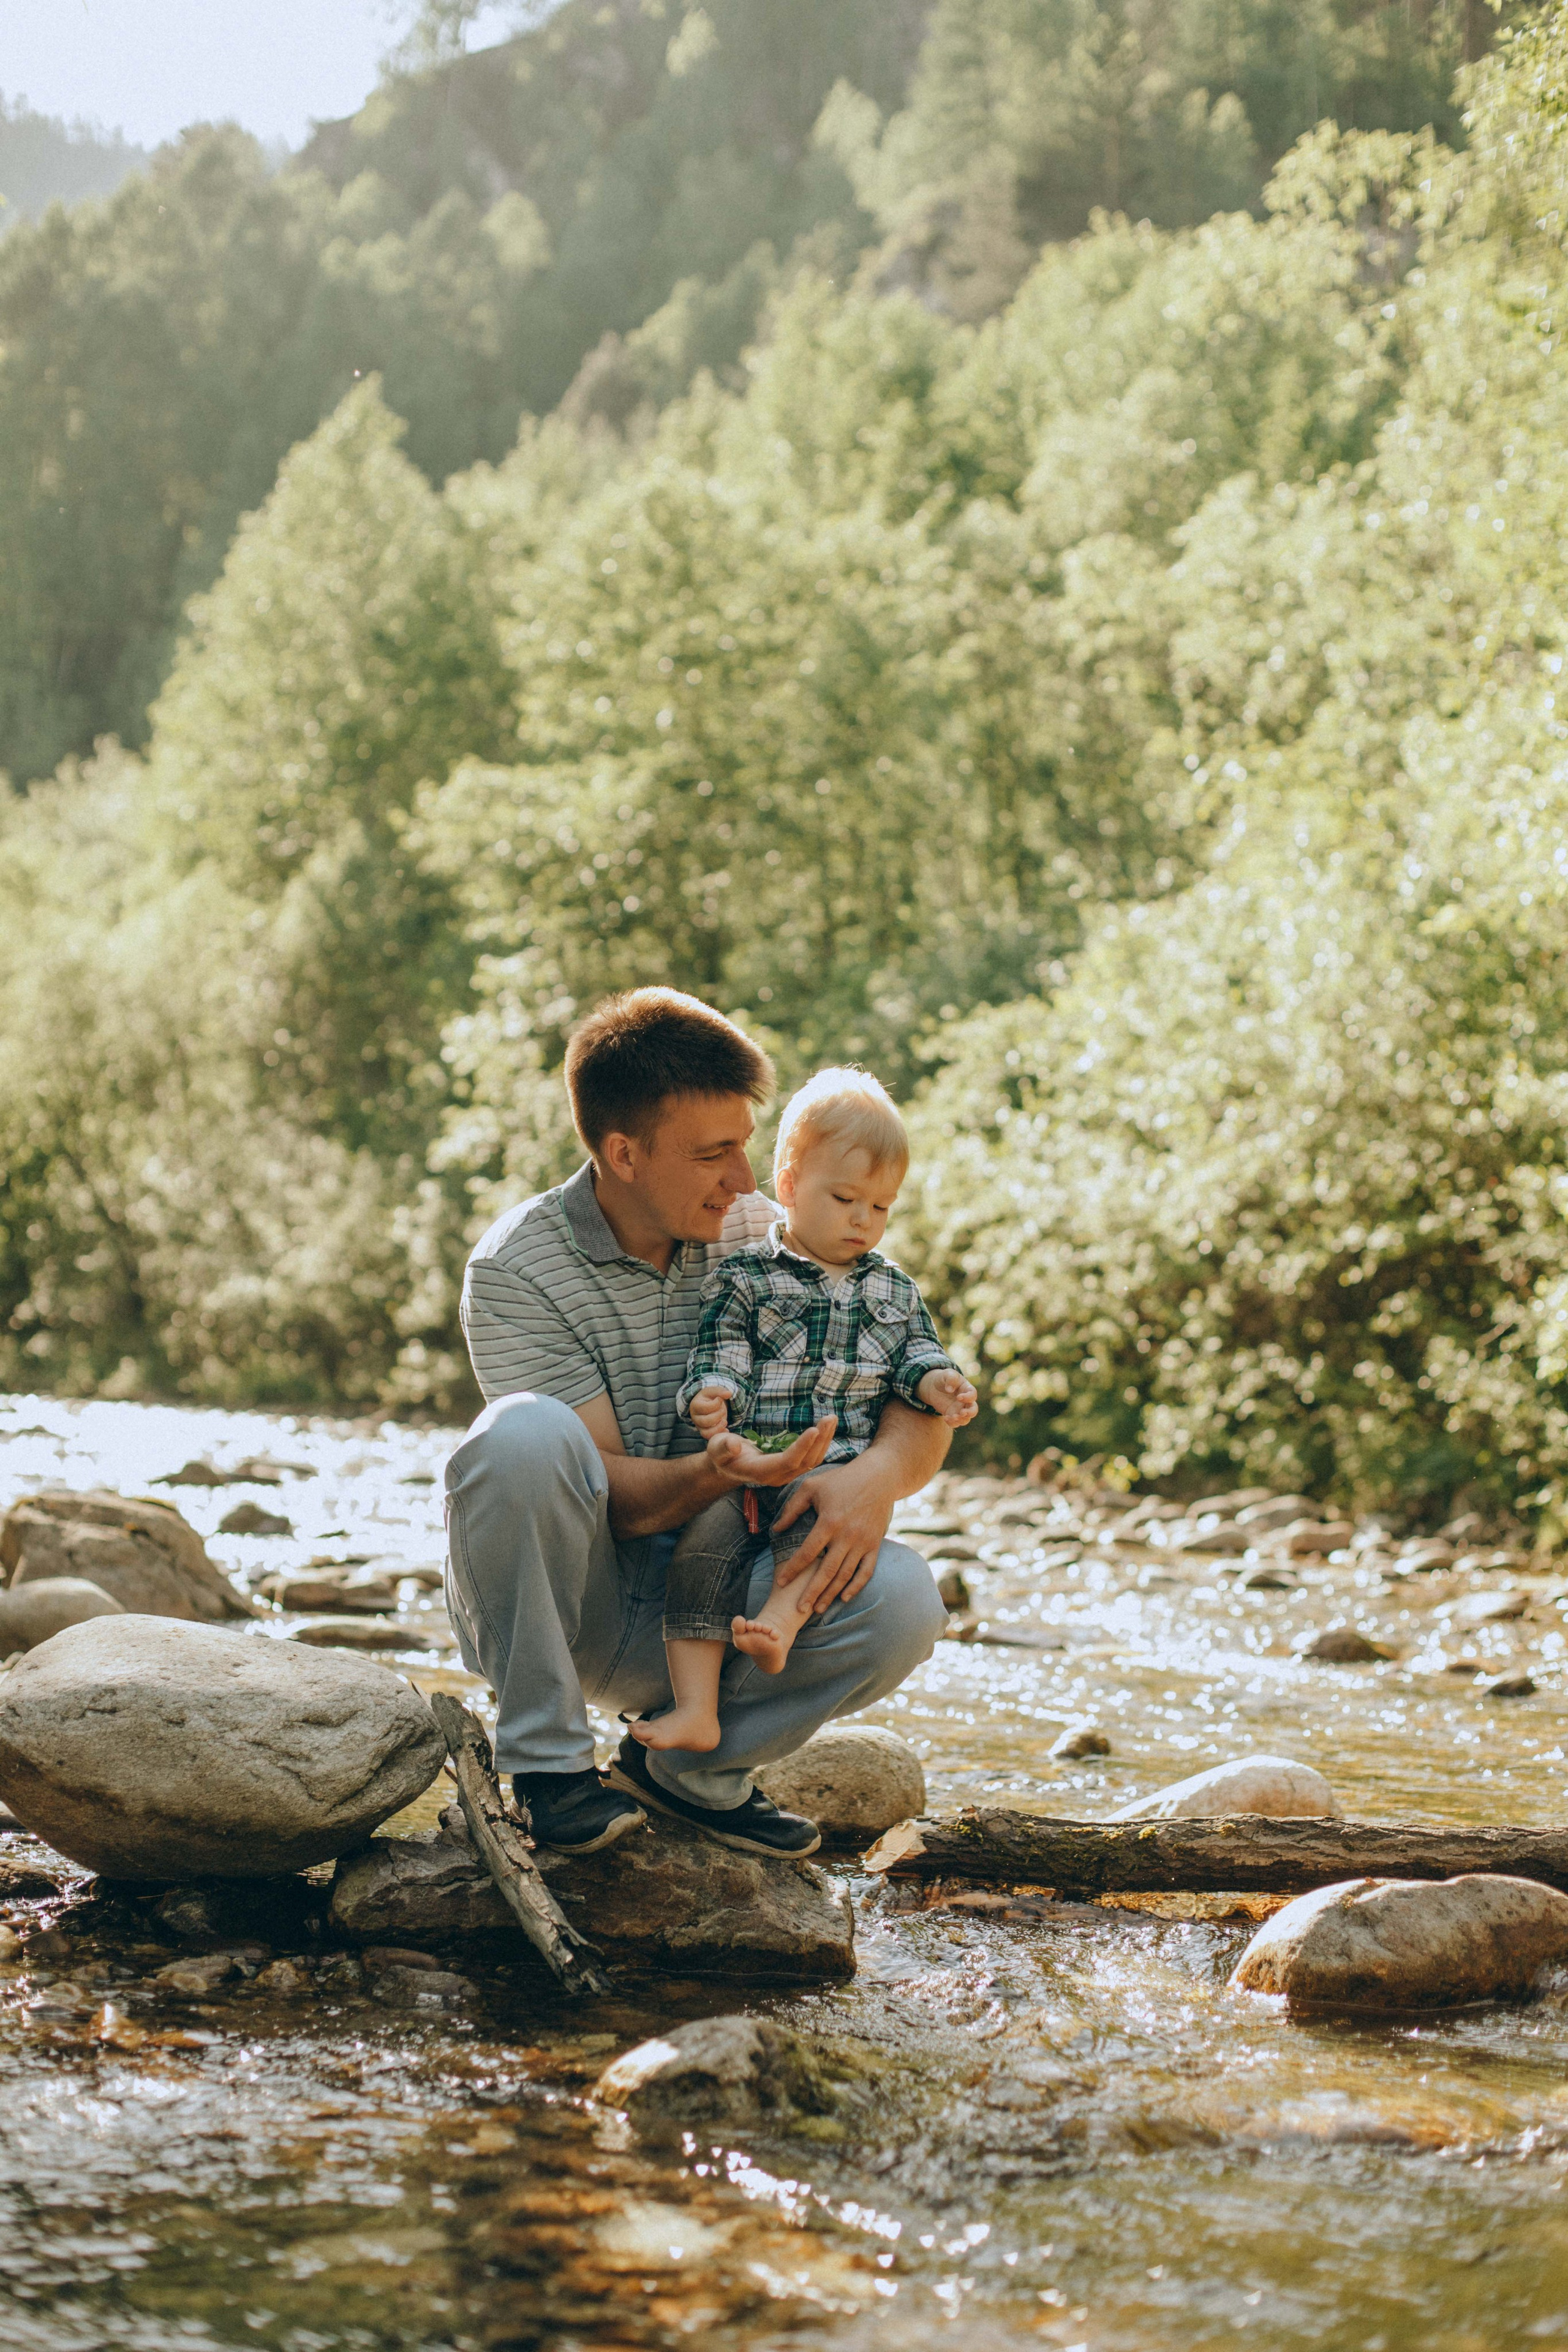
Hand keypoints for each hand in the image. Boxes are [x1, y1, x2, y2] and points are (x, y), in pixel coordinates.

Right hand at [688, 1385, 731, 1439]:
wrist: (708, 1405)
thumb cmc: (710, 1397)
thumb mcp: (713, 1391)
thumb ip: (720, 1391)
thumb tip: (728, 1394)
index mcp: (695, 1405)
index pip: (706, 1408)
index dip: (716, 1404)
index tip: (720, 1399)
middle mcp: (695, 1418)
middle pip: (706, 1421)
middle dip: (718, 1415)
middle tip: (723, 1410)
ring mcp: (699, 1426)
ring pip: (706, 1433)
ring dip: (719, 1427)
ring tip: (724, 1421)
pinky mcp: (705, 1433)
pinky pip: (710, 1438)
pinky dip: (719, 1434)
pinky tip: (726, 1429)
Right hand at [706, 1416, 836, 1488]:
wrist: (727, 1466)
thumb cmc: (721, 1455)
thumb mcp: (717, 1448)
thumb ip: (724, 1447)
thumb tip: (735, 1445)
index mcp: (761, 1471)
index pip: (788, 1461)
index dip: (802, 1446)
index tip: (814, 1429)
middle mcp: (778, 1476)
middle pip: (805, 1461)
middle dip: (819, 1439)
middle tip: (829, 1418)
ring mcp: (786, 1474)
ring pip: (812, 1460)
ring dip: (824, 1440)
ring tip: (831, 1419)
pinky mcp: (791, 1468)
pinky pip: (811, 1458)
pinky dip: (820, 1443)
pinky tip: (826, 1429)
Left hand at [769, 1447, 900, 1614]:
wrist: (879, 1476)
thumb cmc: (841, 1480)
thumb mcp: (812, 1486)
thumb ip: (792, 1508)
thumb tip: (776, 1529)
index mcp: (829, 1522)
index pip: (808, 1552)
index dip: (793, 1569)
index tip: (781, 1581)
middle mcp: (847, 1536)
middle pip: (827, 1571)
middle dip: (811, 1592)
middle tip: (799, 1609)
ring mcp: (863, 1542)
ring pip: (845, 1575)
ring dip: (831, 1594)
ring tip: (817, 1608)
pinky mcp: (875, 1545)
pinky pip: (866, 1571)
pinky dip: (855, 1586)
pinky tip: (844, 1597)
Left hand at [918, 1368, 978, 1425]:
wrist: (934, 1387)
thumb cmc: (944, 1378)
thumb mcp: (947, 1374)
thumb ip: (950, 1379)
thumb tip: (950, 1390)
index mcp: (967, 1389)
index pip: (973, 1395)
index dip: (968, 1397)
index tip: (958, 1397)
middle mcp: (966, 1401)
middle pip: (974, 1410)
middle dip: (970, 1413)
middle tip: (962, 1413)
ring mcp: (959, 1409)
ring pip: (966, 1419)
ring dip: (961, 1420)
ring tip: (953, 1417)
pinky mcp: (952, 1415)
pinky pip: (955, 1423)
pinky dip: (952, 1423)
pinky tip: (945, 1418)